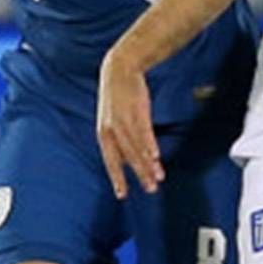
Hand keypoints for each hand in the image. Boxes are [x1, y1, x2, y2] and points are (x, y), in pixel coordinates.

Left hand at [96, 47, 163, 198]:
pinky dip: (149, 144)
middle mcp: (111, 129)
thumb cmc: (118, 99)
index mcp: (104, 134)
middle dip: (139, 174)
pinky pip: (144, 131)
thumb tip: (129, 162)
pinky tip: (156, 156)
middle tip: (150, 189)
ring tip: (158, 177)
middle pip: (127, 157)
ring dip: (148, 163)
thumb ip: (120, 141)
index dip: (117, 177)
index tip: (122, 195)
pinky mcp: (136, 109)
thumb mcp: (113, 120)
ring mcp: (123, 119)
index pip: (111, 160)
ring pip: (137, 146)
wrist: (119, 69)